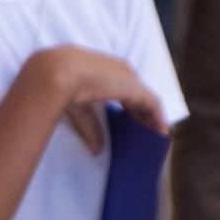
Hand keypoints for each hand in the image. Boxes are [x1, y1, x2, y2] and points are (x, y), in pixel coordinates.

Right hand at [33, 45, 167, 152]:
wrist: (60, 70)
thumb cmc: (61, 84)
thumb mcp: (78, 108)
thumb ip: (90, 127)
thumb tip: (96, 149)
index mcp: (104, 70)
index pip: (122, 88)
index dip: (128, 106)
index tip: (129, 121)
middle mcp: (119, 70)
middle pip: (137, 94)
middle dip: (140, 113)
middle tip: (142, 131)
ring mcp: (129, 78)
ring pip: (146, 99)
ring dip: (151, 117)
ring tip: (153, 134)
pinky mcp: (135, 88)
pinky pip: (153, 104)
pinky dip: (157, 118)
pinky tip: (159, 133)